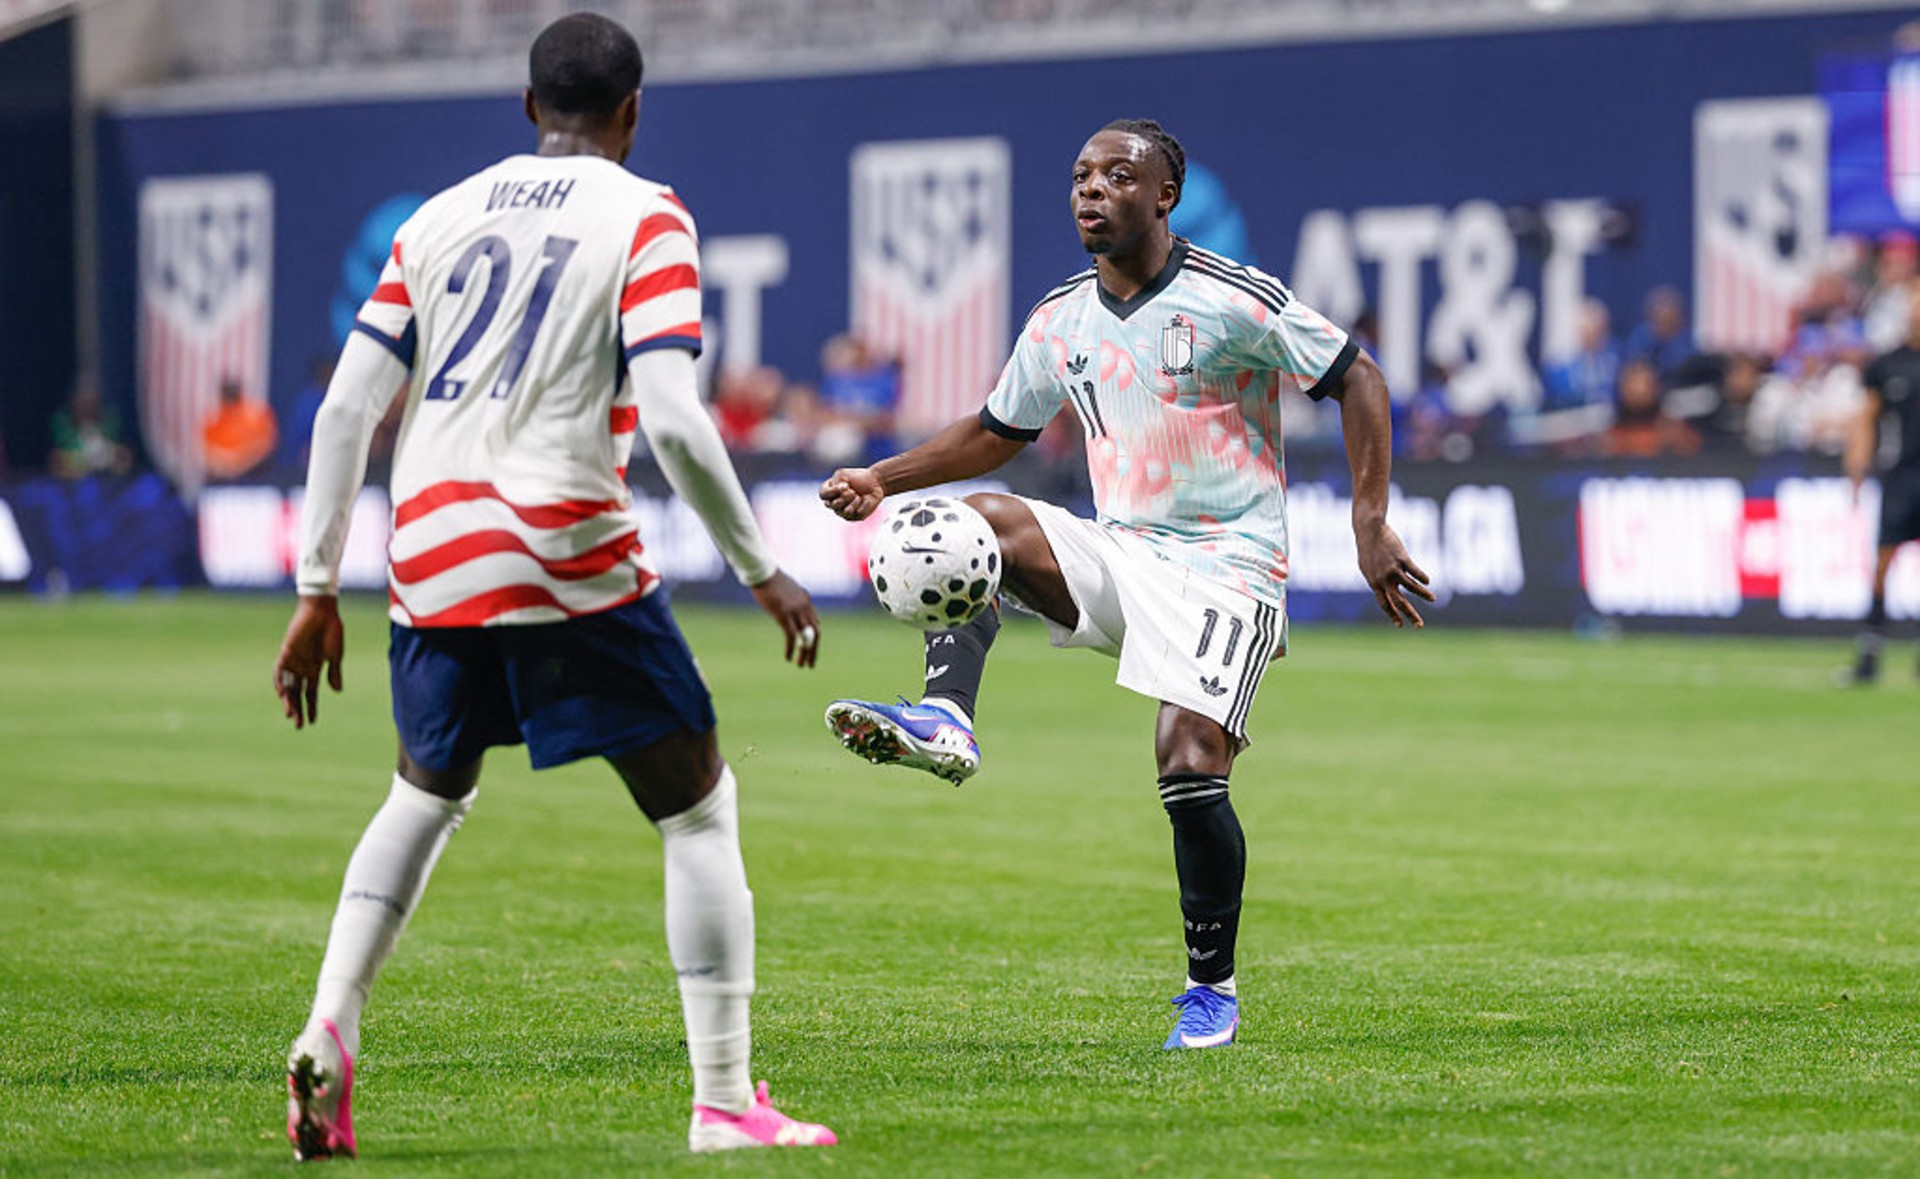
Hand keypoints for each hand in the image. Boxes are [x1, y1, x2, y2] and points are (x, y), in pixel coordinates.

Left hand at [273, 595, 344, 727]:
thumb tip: (337, 691)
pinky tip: (282, 694)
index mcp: (315, 670)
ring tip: (290, 714)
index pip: (310, 694)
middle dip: (298, 709)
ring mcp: (293, 661)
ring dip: (288, 700)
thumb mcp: (335, 655)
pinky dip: (280, 682)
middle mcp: (302, 668)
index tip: (312, 722)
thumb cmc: (332, 631)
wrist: (323, 611)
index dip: (311, 708)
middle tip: (298, 725)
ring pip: (287, 686)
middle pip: (297, 694)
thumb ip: (334, 673)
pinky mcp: (286, 653)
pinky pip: (279, 671)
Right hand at [750, 570, 821, 667]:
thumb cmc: (769, 579)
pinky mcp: (784, 614)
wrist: (762, 572)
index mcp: (805, 599)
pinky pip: (792, 636)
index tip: (811, 648)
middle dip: (814, 650)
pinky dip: (791, 649)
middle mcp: (805, 606)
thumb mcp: (784, 590)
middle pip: (815, 632)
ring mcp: (796, 610)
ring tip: (801, 665)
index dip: (814, 638)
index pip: (815, 622)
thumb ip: (790, 600)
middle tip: (811, 664)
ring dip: (805, 653)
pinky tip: (788, 658)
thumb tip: (787, 609)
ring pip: (806, 637)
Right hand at [819, 467, 884, 520]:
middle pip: (831, 505)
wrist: (875, 482)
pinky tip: (864, 500)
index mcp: (829, 492)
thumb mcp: (842, 475)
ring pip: (843, 511)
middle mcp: (833, 503)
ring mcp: (843, 512)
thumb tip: (840, 496)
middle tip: (853, 491)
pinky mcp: (855, 517)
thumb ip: (835, 483)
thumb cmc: (857, 477)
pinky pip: (856, 513)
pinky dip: (861, 505)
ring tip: (858, 496)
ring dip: (853, 501)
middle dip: (844, 497)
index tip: (846, 485)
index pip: (823, 495)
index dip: (832, 491)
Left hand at [1355, 520, 1434, 628]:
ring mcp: (1393, 569)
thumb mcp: (1367, 568)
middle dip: (1410, 615)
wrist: (1369, 531)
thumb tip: (1382, 590)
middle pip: (1399, 602)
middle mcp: (1383, 579)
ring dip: (1423, 595)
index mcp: (1374, 583)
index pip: (1385, 604)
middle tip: (1420, 625)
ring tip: (1433, 599)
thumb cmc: (1368, 549)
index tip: (1401, 625)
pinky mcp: (1402, 558)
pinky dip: (1422, 577)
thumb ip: (1376, 580)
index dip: (1393, 615)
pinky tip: (1427, 582)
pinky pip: (1415, 571)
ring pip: (1411, 587)